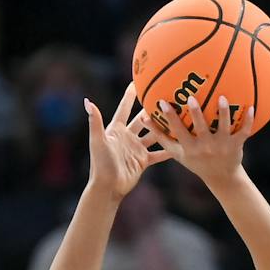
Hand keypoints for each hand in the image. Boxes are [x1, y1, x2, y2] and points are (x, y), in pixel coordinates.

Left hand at [87, 84, 171, 200]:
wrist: (108, 188)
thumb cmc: (101, 164)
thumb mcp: (98, 141)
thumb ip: (95, 121)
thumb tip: (88, 101)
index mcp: (116, 130)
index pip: (124, 108)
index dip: (130, 95)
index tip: (137, 81)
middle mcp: (127, 137)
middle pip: (142, 119)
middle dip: (152, 108)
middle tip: (165, 96)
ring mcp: (136, 148)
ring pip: (153, 134)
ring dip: (164, 126)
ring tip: (177, 115)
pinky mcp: (143, 160)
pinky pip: (158, 153)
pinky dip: (168, 148)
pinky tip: (181, 141)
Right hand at [149, 95, 253, 188]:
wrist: (221, 177)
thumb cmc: (196, 161)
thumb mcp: (177, 153)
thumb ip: (161, 136)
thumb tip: (144, 118)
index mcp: (190, 148)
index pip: (177, 131)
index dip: (169, 118)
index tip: (162, 102)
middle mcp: (206, 146)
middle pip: (200, 128)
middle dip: (195, 114)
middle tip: (191, 98)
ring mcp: (222, 145)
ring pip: (223, 127)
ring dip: (223, 113)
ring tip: (221, 98)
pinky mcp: (236, 145)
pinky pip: (244, 131)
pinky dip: (248, 121)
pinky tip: (251, 107)